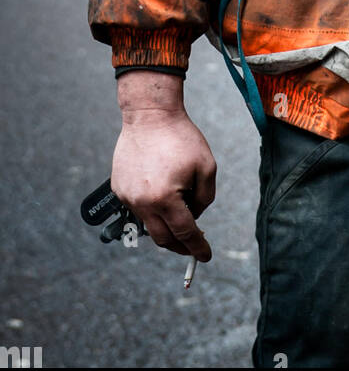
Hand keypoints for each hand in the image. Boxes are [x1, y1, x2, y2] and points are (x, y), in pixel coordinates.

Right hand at [112, 75, 215, 260]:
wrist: (150, 115)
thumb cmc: (182, 138)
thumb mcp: (206, 166)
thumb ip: (205, 198)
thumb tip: (195, 217)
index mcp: (165, 198)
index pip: (185, 233)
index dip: (198, 247)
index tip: (206, 256)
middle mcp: (142, 203)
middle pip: (162, 239)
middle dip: (180, 246)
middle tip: (193, 246)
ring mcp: (127, 196)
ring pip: (148, 225)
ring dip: (165, 226)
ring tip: (180, 216)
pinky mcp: (119, 188)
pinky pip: (137, 208)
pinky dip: (151, 210)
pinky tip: (162, 196)